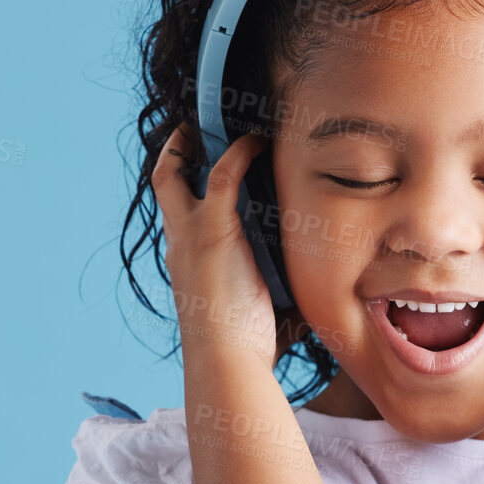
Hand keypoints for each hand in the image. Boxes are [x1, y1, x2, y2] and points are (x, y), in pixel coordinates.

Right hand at [151, 124, 295, 371]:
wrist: (227, 360)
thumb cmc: (247, 351)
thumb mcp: (260, 316)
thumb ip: (281, 300)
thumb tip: (321, 305)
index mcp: (185, 263)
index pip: (177, 214)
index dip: (187, 189)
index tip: (205, 171)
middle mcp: (179, 243)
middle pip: (162, 183)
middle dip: (175, 152)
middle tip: (195, 129)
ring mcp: (190, 234)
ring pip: (176, 172)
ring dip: (200, 143)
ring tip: (227, 122)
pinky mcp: (213, 230)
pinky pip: (222, 174)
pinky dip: (238, 152)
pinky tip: (257, 141)